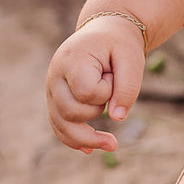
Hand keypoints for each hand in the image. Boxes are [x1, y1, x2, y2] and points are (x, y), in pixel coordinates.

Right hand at [46, 18, 146, 153]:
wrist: (105, 33)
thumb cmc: (119, 44)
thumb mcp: (131, 58)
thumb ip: (127, 87)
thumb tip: (117, 119)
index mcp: (72, 59)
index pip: (85, 92)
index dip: (105, 92)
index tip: (112, 76)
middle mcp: (55, 76)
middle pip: (70, 112)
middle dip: (96, 110)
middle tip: (110, 88)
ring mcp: (52, 90)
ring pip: (61, 125)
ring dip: (87, 137)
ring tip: (113, 145)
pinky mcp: (56, 101)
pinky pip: (59, 127)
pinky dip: (74, 140)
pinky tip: (90, 150)